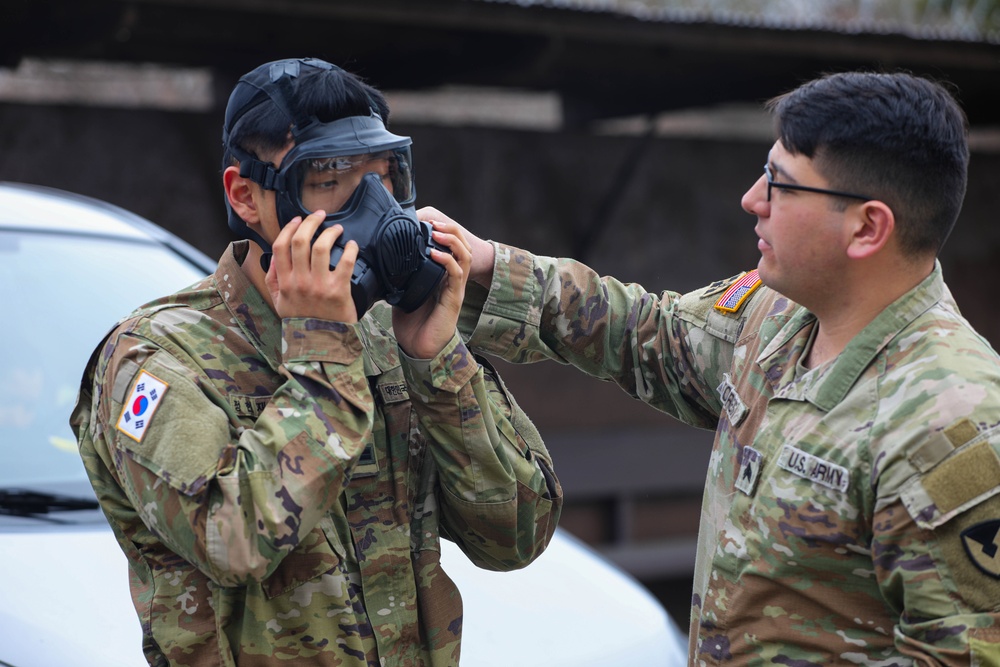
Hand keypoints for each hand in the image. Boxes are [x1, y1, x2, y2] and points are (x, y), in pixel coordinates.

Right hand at [265, 210, 359, 322]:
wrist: (322, 344)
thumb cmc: (302, 322)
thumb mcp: (279, 303)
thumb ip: (273, 280)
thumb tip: (273, 258)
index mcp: (284, 283)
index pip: (281, 246)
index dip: (289, 228)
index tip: (298, 219)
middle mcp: (299, 282)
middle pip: (300, 241)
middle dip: (310, 222)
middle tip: (320, 216)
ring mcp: (318, 286)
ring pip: (321, 247)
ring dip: (330, 232)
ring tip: (337, 229)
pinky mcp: (338, 291)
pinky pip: (344, 262)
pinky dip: (350, 249)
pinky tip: (352, 245)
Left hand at [391, 218, 471, 357]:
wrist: (419, 348)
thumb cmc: (412, 323)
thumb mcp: (402, 291)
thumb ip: (399, 275)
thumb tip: (380, 258)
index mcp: (442, 275)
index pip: (451, 246)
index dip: (443, 230)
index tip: (427, 220)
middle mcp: (452, 279)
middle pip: (463, 245)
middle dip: (450, 229)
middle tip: (434, 222)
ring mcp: (455, 288)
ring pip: (465, 256)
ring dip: (452, 241)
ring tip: (437, 232)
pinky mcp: (454, 299)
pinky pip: (456, 274)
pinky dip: (447, 260)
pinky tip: (435, 254)